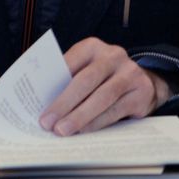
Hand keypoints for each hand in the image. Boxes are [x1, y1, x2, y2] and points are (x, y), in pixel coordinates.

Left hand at [39, 38, 173, 135]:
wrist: (142, 83)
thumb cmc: (102, 79)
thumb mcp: (85, 71)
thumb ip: (67, 81)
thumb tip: (43, 106)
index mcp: (93, 47)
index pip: (70, 62)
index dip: (52, 82)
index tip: (36, 103)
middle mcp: (113, 56)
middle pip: (86, 80)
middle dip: (64, 103)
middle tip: (47, 123)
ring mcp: (130, 73)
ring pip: (103, 96)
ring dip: (80, 116)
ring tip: (62, 131)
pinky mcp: (141, 92)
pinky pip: (116, 110)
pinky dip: (97, 122)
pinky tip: (83, 131)